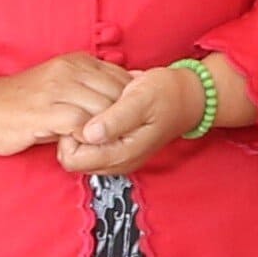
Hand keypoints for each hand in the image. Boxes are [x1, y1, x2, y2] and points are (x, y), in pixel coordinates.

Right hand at [0, 54, 128, 156]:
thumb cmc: (20, 104)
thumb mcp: (58, 89)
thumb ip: (86, 94)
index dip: (131, 102)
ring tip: (109, 145)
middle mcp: (70, 71)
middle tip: (126, 138)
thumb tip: (119, 107)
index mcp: (76, 62)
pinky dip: (90, 137)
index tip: (132, 121)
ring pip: (104, 107)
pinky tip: (88, 147)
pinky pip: (82, 123)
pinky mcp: (46, 110)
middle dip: (125, 118)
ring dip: (110, 130)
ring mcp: (58, 89)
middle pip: (118, 93)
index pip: (121, 78)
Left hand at [58, 58, 217, 177]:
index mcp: (122, 153)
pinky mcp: (116, 150)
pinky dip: (88, 132)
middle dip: (72, 135)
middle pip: (72, 159)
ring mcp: (117, 158)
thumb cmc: (166, 94)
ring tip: (95, 110)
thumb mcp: (141, 99)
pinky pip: (88, 147)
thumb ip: (115, 119)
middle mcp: (118, 162)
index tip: (81, 113)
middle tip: (87, 110)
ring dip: (79, 133)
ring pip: (78, 154)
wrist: (187, 97)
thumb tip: (88, 133)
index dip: (70, 135)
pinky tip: (99, 114)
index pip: (72, 159)